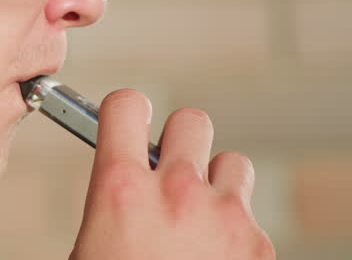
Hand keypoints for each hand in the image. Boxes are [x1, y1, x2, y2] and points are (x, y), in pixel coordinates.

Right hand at [70, 90, 274, 259]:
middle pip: (191, 120)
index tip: (126, 127)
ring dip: (216, 183)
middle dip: (179, 143)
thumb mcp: (90, 251)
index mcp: (122, 191)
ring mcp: (227, 218)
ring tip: (198, 220)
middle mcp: (179, 193)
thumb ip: (109, 208)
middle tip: (167, 174)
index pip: (127, 105)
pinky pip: (251, 217)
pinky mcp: (262, 247)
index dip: (125, 114)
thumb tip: (114, 198)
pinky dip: (236, 233)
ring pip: (233, 164)